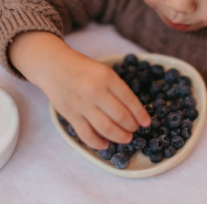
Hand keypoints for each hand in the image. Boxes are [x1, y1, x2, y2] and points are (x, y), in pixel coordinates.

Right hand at [9, 32, 150, 149]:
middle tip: (135, 129)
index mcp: (107, 77)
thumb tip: (133, 111)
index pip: (129, 99)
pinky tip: (106, 144)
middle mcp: (95, 91)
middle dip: (131, 126)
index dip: (140, 114)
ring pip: (105, 128)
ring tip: (126, 138)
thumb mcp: (105, 72)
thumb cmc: (84, 69)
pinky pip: (86, 135)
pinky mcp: (70, 115)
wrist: (54, 66)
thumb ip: (117, 89)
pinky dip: (98, 143)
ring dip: (119, 136)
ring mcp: (82, 105)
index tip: (147, 122)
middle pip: (120, 115)